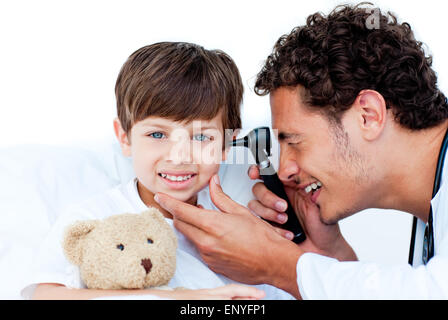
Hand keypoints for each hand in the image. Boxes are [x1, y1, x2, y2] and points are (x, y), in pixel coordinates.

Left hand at [154, 174, 302, 297]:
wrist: (273, 262)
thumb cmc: (262, 238)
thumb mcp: (241, 211)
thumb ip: (221, 197)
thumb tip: (213, 183)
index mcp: (212, 225)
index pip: (181, 211)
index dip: (168, 203)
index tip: (160, 197)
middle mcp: (206, 242)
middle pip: (181, 225)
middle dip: (181, 215)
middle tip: (189, 208)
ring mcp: (208, 255)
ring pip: (189, 238)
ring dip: (192, 228)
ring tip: (207, 222)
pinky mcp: (211, 264)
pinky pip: (199, 249)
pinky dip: (201, 240)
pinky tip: (215, 237)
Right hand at [248, 165, 356, 260]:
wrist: (323, 251)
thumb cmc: (325, 227)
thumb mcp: (317, 200)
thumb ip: (304, 182)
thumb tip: (290, 168)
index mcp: (290, 187)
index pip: (270, 174)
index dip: (259, 171)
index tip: (255, 174)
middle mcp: (279, 198)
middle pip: (259, 189)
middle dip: (268, 198)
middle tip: (283, 207)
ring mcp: (272, 213)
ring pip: (255, 206)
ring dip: (269, 214)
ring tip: (286, 221)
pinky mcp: (268, 227)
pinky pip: (258, 224)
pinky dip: (273, 229)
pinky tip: (287, 233)